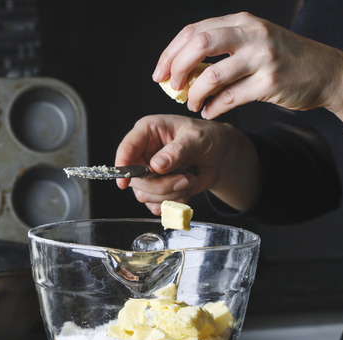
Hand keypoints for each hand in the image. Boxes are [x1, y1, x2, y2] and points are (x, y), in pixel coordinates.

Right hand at [115, 114, 258, 214]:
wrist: (220, 156)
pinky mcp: (156, 189)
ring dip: (171, 194)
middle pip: (136, 179)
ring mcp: (149, 173)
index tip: (124, 183)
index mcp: (148, 131)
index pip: (127, 148)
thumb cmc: (207, 138)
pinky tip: (185, 190)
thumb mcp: (196, 138)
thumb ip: (177, 150)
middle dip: (161, 185)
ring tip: (189, 180)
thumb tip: (156, 165)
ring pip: (145, 195)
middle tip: (184, 179)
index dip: (123, 165)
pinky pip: (155, 204)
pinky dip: (173, 203)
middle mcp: (144, 152)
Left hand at [153, 12, 342, 150]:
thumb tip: (181, 68)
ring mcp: (263, 58)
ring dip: (195, 94)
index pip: (193, 31)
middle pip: (198, 45)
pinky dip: (214, 108)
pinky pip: (230, 98)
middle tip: (171, 87)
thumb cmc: (286, 59)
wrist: (329, 73)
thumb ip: (223, 48)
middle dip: (177, 68)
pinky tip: (210, 112)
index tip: (159, 73)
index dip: (170, 53)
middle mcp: (252, 34)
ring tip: (193, 104)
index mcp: (243, 21)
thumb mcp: (255, 41)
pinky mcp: (271, 83)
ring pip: (212, 76)